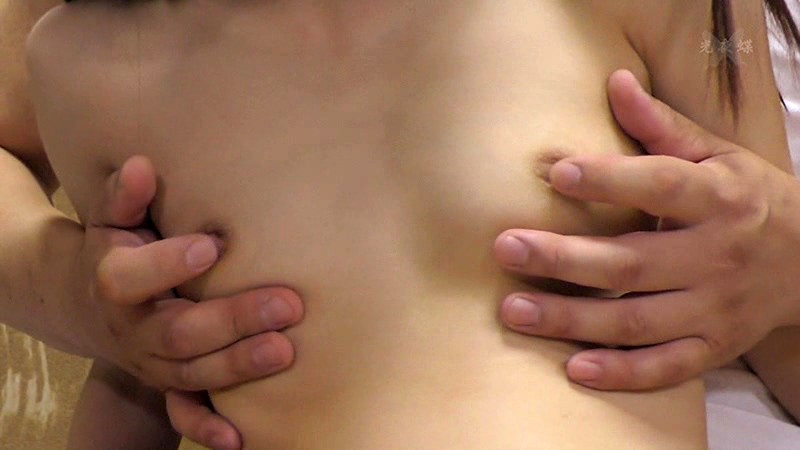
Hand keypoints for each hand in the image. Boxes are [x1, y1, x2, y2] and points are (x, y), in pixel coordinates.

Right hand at [69, 155, 303, 448]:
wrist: (88, 303)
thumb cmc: (116, 248)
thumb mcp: (112, 220)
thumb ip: (126, 196)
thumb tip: (142, 165)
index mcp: (113, 282)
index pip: (131, 277)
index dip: (169, 264)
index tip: (213, 245)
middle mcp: (131, 329)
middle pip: (179, 331)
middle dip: (233, 320)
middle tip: (288, 305)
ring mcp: (149, 362)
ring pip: (193, 372)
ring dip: (240, 365)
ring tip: (287, 350)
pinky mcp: (165, 383)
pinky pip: (183, 411)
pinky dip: (206, 427)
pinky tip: (240, 437)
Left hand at [494, 69, 799, 390]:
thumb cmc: (750, 199)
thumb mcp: (719, 155)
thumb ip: (663, 127)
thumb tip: (614, 82)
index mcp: (721, 198)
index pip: (660, 186)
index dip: (608, 181)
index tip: (556, 174)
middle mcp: (718, 256)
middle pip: (632, 262)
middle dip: (563, 257)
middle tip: (505, 248)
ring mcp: (716, 309)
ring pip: (637, 321)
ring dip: (572, 319)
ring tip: (514, 310)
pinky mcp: (714, 347)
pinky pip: (666, 368)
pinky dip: (621, 373)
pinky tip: (573, 369)